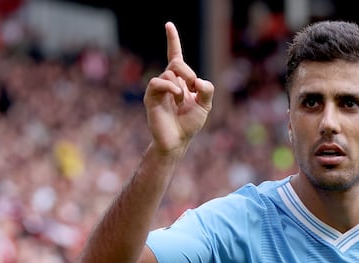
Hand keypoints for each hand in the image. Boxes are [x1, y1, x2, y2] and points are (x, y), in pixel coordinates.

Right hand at [144, 22, 214, 154]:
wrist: (177, 141)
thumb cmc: (189, 124)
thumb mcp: (205, 106)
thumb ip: (207, 90)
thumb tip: (199, 81)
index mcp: (180, 81)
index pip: (175, 56)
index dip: (172, 40)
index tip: (168, 25)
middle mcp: (167, 82)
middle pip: (177, 63)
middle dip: (188, 73)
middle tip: (192, 89)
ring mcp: (158, 88)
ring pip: (170, 73)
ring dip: (181, 86)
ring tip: (181, 102)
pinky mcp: (150, 96)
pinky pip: (159, 81)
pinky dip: (171, 87)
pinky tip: (177, 97)